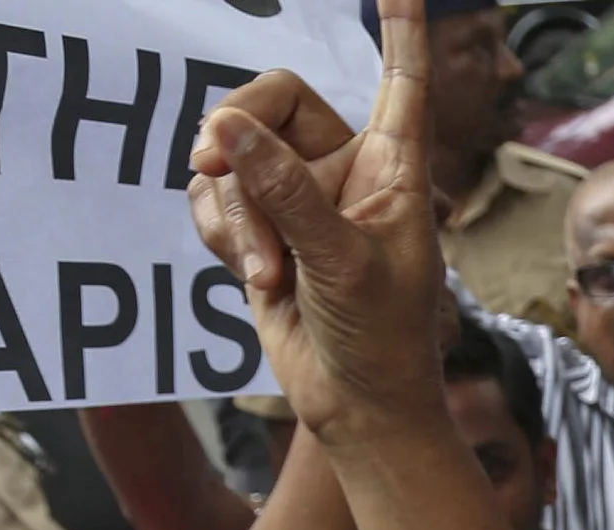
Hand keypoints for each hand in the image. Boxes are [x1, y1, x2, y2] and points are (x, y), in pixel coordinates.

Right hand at [184, 0, 448, 441]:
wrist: (355, 408)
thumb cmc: (381, 339)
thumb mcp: (340, 261)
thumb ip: (285, 191)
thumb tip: (224, 127)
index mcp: (393, 166)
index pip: (400, 79)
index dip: (400, 31)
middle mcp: (345, 169)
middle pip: (273, 99)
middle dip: (239, 134)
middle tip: (213, 163)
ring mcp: (299, 199)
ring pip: (236, 159)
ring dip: (237, 213)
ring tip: (266, 272)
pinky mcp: (262, 231)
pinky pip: (217, 200)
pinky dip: (222, 234)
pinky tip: (251, 275)